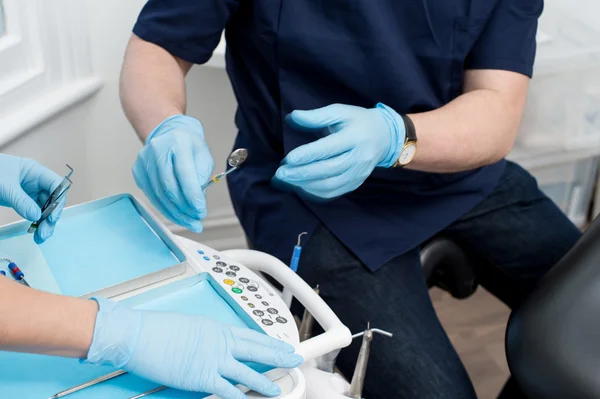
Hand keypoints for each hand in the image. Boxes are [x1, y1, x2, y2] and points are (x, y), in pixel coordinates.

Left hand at [0, 154, 65, 243]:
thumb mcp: (5, 186)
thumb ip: (21, 201)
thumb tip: (36, 216)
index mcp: (35, 171)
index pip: (56, 184)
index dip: (58, 200)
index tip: (51, 217)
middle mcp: (36, 182)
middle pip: (52, 200)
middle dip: (50, 217)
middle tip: (45, 233)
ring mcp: (29, 192)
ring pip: (44, 209)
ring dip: (44, 223)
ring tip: (40, 237)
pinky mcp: (21, 201)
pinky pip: (33, 212)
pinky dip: (35, 223)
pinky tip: (35, 232)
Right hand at [86, 298, 302, 398]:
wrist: (140, 333)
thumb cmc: (156, 328)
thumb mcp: (188, 325)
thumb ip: (205, 336)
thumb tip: (209, 343)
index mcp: (217, 328)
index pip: (250, 336)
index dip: (269, 342)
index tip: (281, 345)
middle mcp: (220, 342)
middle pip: (257, 350)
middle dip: (278, 356)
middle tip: (294, 359)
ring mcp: (213, 360)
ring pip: (247, 373)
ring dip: (265, 382)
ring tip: (278, 387)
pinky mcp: (202, 377)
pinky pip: (227, 391)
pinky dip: (241, 397)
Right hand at [133, 115, 213, 232]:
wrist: (169, 132)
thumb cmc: (189, 144)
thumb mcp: (203, 156)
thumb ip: (202, 178)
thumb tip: (196, 202)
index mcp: (178, 143)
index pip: (184, 174)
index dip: (192, 196)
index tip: (201, 211)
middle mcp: (157, 150)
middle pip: (169, 187)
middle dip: (185, 209)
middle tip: (197, 221)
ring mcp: (144, 161)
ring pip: (159, 195)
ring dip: (175, 213)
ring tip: (189, 222)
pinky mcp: (138, 172)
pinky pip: (152, 196)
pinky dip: (165, 208)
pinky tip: (176, 215)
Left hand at [273, 103, 405, 198]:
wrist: (385, 137)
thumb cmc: (358, 121)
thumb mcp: (339, 111)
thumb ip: (316, 116)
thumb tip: (291, 118)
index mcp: (355, 137)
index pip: (328, 149)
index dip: (307, 155)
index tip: (288, 159)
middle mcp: (359, 158)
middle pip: (327, 170)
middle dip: (301, 173)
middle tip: (280, 173)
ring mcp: (359, 173)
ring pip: (329, 184)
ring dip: (305, 184)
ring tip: (286, 180)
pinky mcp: (356, 183)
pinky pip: (333, 192)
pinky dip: (314, 192)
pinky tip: (300, 186)